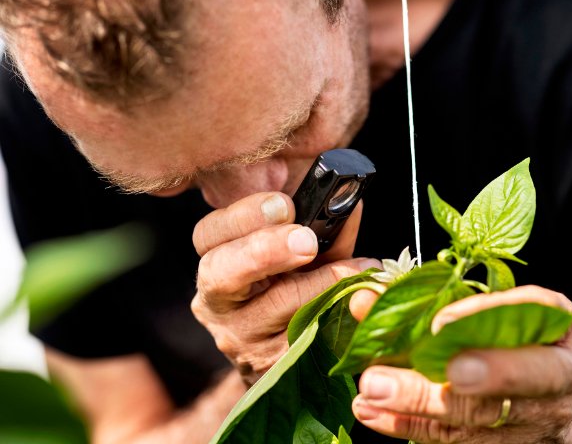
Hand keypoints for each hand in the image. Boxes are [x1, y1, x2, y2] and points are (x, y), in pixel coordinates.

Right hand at [191, 192, 377, 385]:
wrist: (293, 363)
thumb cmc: (297, 293)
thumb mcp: (304, 257)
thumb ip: (322, 229)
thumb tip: (349, 206)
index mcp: (216, 263)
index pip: (208, 233)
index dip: (244, 215)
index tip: (284, 205)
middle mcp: (216, 304)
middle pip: (222, 273)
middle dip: (267, 250)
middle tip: (307, 241)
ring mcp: (239, 341)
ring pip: (277, 307)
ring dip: (324, 283)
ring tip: (361, 269)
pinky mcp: (270, 369)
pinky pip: (307, 337)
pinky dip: (338, 314)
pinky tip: (360, 302)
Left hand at [349, 285, 571, 442]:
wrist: (533, 381)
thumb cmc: (502, 331)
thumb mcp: (480, 306)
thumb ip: (431, 298)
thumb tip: (364, 299)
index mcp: (561, 327)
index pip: (537, 311)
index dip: (487, 314)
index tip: (439, 322)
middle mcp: (562, 376)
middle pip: (504, 381)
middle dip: (441, 382)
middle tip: (383, 379)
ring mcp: (543, 419)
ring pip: (479, 419)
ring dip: (416, 407)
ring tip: (370, 393)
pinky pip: (459, 440)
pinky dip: (412, 426)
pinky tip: (377, 414)